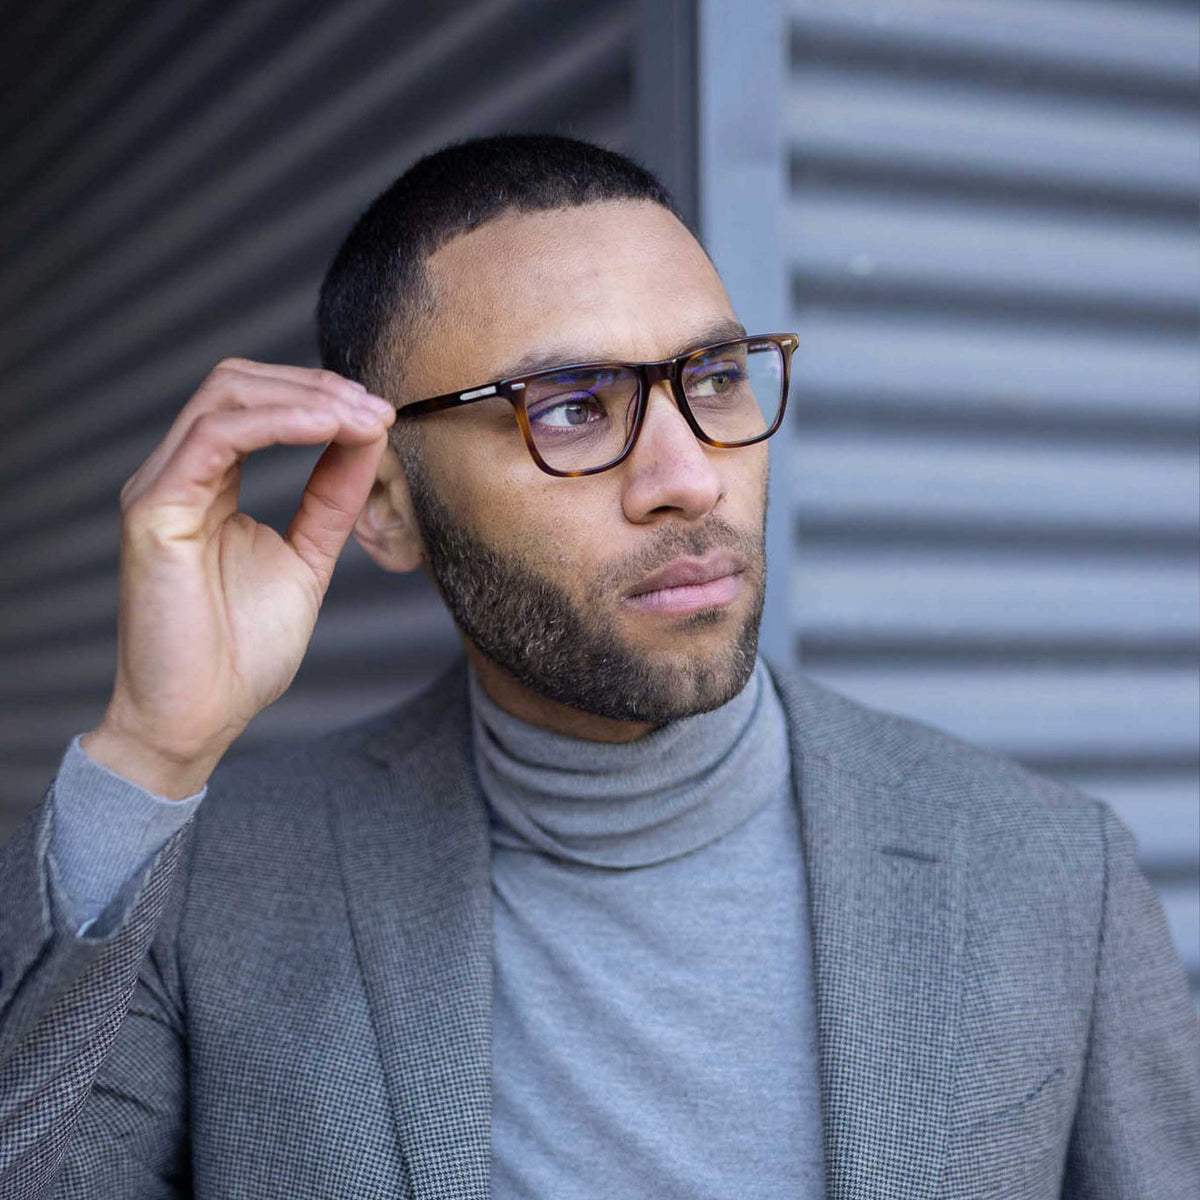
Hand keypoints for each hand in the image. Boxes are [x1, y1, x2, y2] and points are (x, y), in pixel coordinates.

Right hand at [81, 359, 394, 797]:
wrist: (199, 716)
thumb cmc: (241, 651)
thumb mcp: (307, 556)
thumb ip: (332, 497)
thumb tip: (367, 438)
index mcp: (205, 483)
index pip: (255, 404)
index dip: (319, 396)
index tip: (381, 414)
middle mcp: (176, 475)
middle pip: (238, 383)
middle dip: (315, 386)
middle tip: (376, 408)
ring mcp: (159, 487)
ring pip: (225, 396)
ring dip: (305, 398)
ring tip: (362, 417)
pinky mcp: (154, 510)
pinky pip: (216, 437)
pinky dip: (278, 423)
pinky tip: (329, 429)